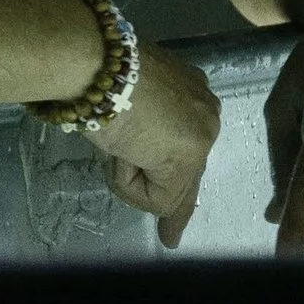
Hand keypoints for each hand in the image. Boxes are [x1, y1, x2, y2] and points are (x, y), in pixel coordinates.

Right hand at [84, 40, 222, 247]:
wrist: (97, 64)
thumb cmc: (100, 76)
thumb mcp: (124, 107)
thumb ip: (141, 134)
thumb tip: (139, 169)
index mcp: (191, 92)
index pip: (187, 145)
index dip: (175, 176)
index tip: (178, 207)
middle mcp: (206, 110)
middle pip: (188, 173)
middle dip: (173, 204)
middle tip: (170, 239)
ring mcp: (202, 134)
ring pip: (167, 190)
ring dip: (131, 178)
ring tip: (114, 143)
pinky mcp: (188, 158)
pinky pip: (157, 199)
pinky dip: (129, 184)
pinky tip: (121, 151)